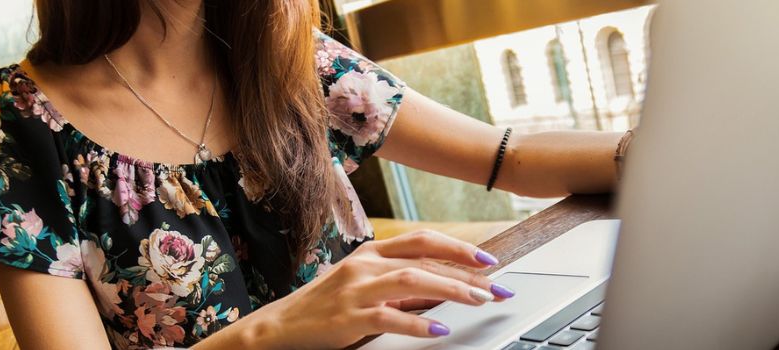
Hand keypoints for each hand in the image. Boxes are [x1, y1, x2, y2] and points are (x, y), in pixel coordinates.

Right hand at [246, 230, 515, 348]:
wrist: (280, 326)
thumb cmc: (326, 305)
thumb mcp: (364, 285)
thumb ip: (401, 283)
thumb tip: (444, 288)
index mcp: (371, 252)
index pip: (423, 240)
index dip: (459, 248)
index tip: (489, 260)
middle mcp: (365, 264)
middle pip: (425, 260)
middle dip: (467, 272)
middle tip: (498, 287)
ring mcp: (356, 290)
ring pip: (413, 280)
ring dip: (452, 290)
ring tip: (479, 300)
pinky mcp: (349, 318)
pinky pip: (390, 317)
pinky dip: (418, 324)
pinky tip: (440, 329)